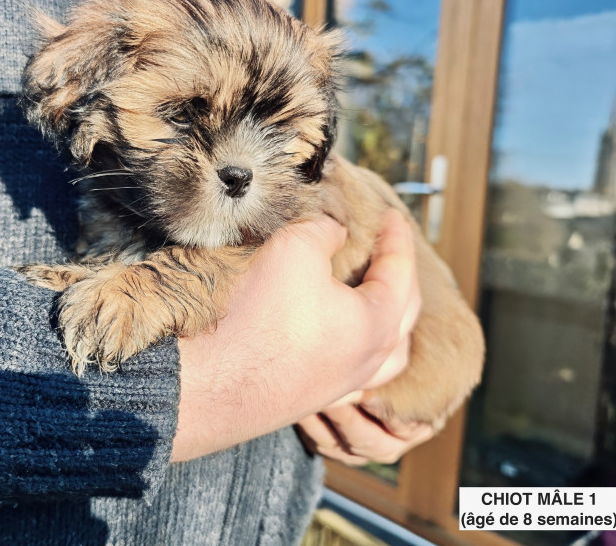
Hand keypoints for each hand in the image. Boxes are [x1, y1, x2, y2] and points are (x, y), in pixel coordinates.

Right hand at [172, 210, 419, 461]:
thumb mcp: (294, 249)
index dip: (398, 238)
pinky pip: (353, 374)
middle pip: (403, 314)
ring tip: (381, 304)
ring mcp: (342, 387)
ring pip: (386, 356)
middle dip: (401, 277)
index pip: (401, 273)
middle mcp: (368, 362)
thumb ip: (324, 231)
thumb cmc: (257, 317)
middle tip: (391, 250)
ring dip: (389, 324)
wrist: (212, 384)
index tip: (392, 215)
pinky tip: (343, 342)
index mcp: (376, 325)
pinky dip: (359, 351)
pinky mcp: (313, 399)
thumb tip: (335, 231)